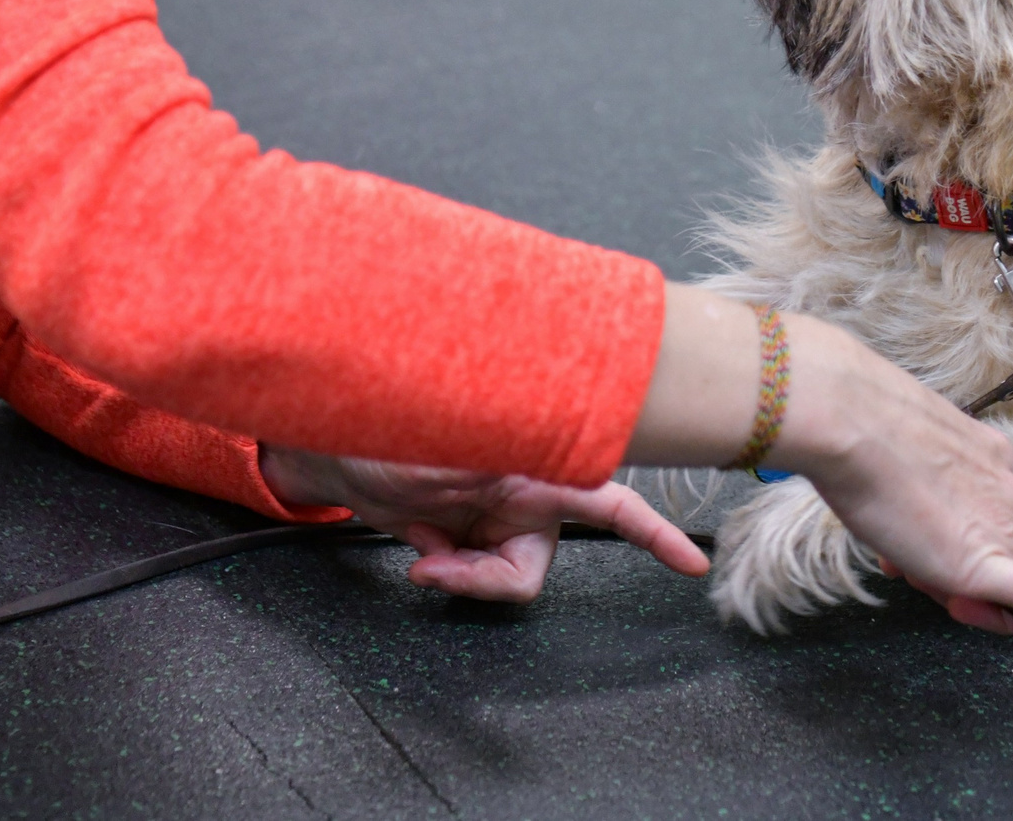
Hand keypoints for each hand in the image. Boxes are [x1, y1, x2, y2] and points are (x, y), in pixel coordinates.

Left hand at [258, 446, 708, 603]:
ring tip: (419, 554)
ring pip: (502, 577)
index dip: (653, 533)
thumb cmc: (376, 430)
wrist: (323, 444)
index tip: (689, 566)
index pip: (608, 501)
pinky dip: (444, 571)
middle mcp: (520, 493)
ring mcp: (489, 516)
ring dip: (462, 578)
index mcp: (533, 466)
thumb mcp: (430, 456)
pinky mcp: (460, 532)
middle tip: (435, 570)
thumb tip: (491, 520)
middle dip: (488, 581)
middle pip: (532, 566)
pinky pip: (470, 574)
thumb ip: (473, 484)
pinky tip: (416, 545)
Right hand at [628, 286, 1012, 655]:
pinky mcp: (990, 557)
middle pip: (1003, 552)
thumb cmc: (855, 436)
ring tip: (907, 562)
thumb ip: (919, 500)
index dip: (977, 550)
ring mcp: (1002, 519)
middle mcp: (1004, 487)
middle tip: (918, 576)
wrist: (847, 419)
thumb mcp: (895, 468)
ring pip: (1003, 575)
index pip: (997, 520)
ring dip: (966, 591)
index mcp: (986, 458)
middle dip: (966, 578)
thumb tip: (913, 545)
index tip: (948, 574)